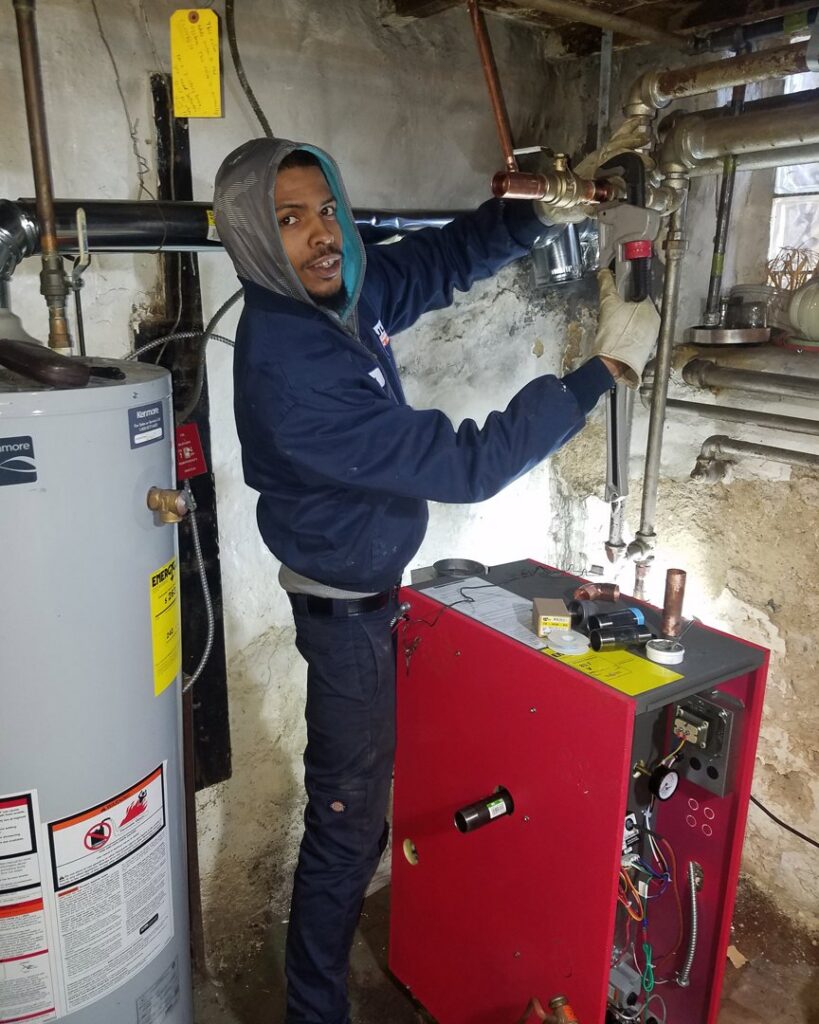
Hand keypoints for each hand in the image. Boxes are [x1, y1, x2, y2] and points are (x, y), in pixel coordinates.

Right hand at [593, 268, 660, 387]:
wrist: (612, 363)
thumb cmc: (613, 333)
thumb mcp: (608, 304)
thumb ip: (607, 285)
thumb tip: (604, 272)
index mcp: (651, 308)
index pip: (641, 295)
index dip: (627, 295)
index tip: (617, 298)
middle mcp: (656, 323)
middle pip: (639, 310)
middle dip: (626, 310)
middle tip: (612, 314)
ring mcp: (652, 338)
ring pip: (637, 324)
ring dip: (626, 324)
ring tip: (614, 327)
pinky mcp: (646, 351)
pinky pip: (637, 338)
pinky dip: (628, 336)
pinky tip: (618, 338)